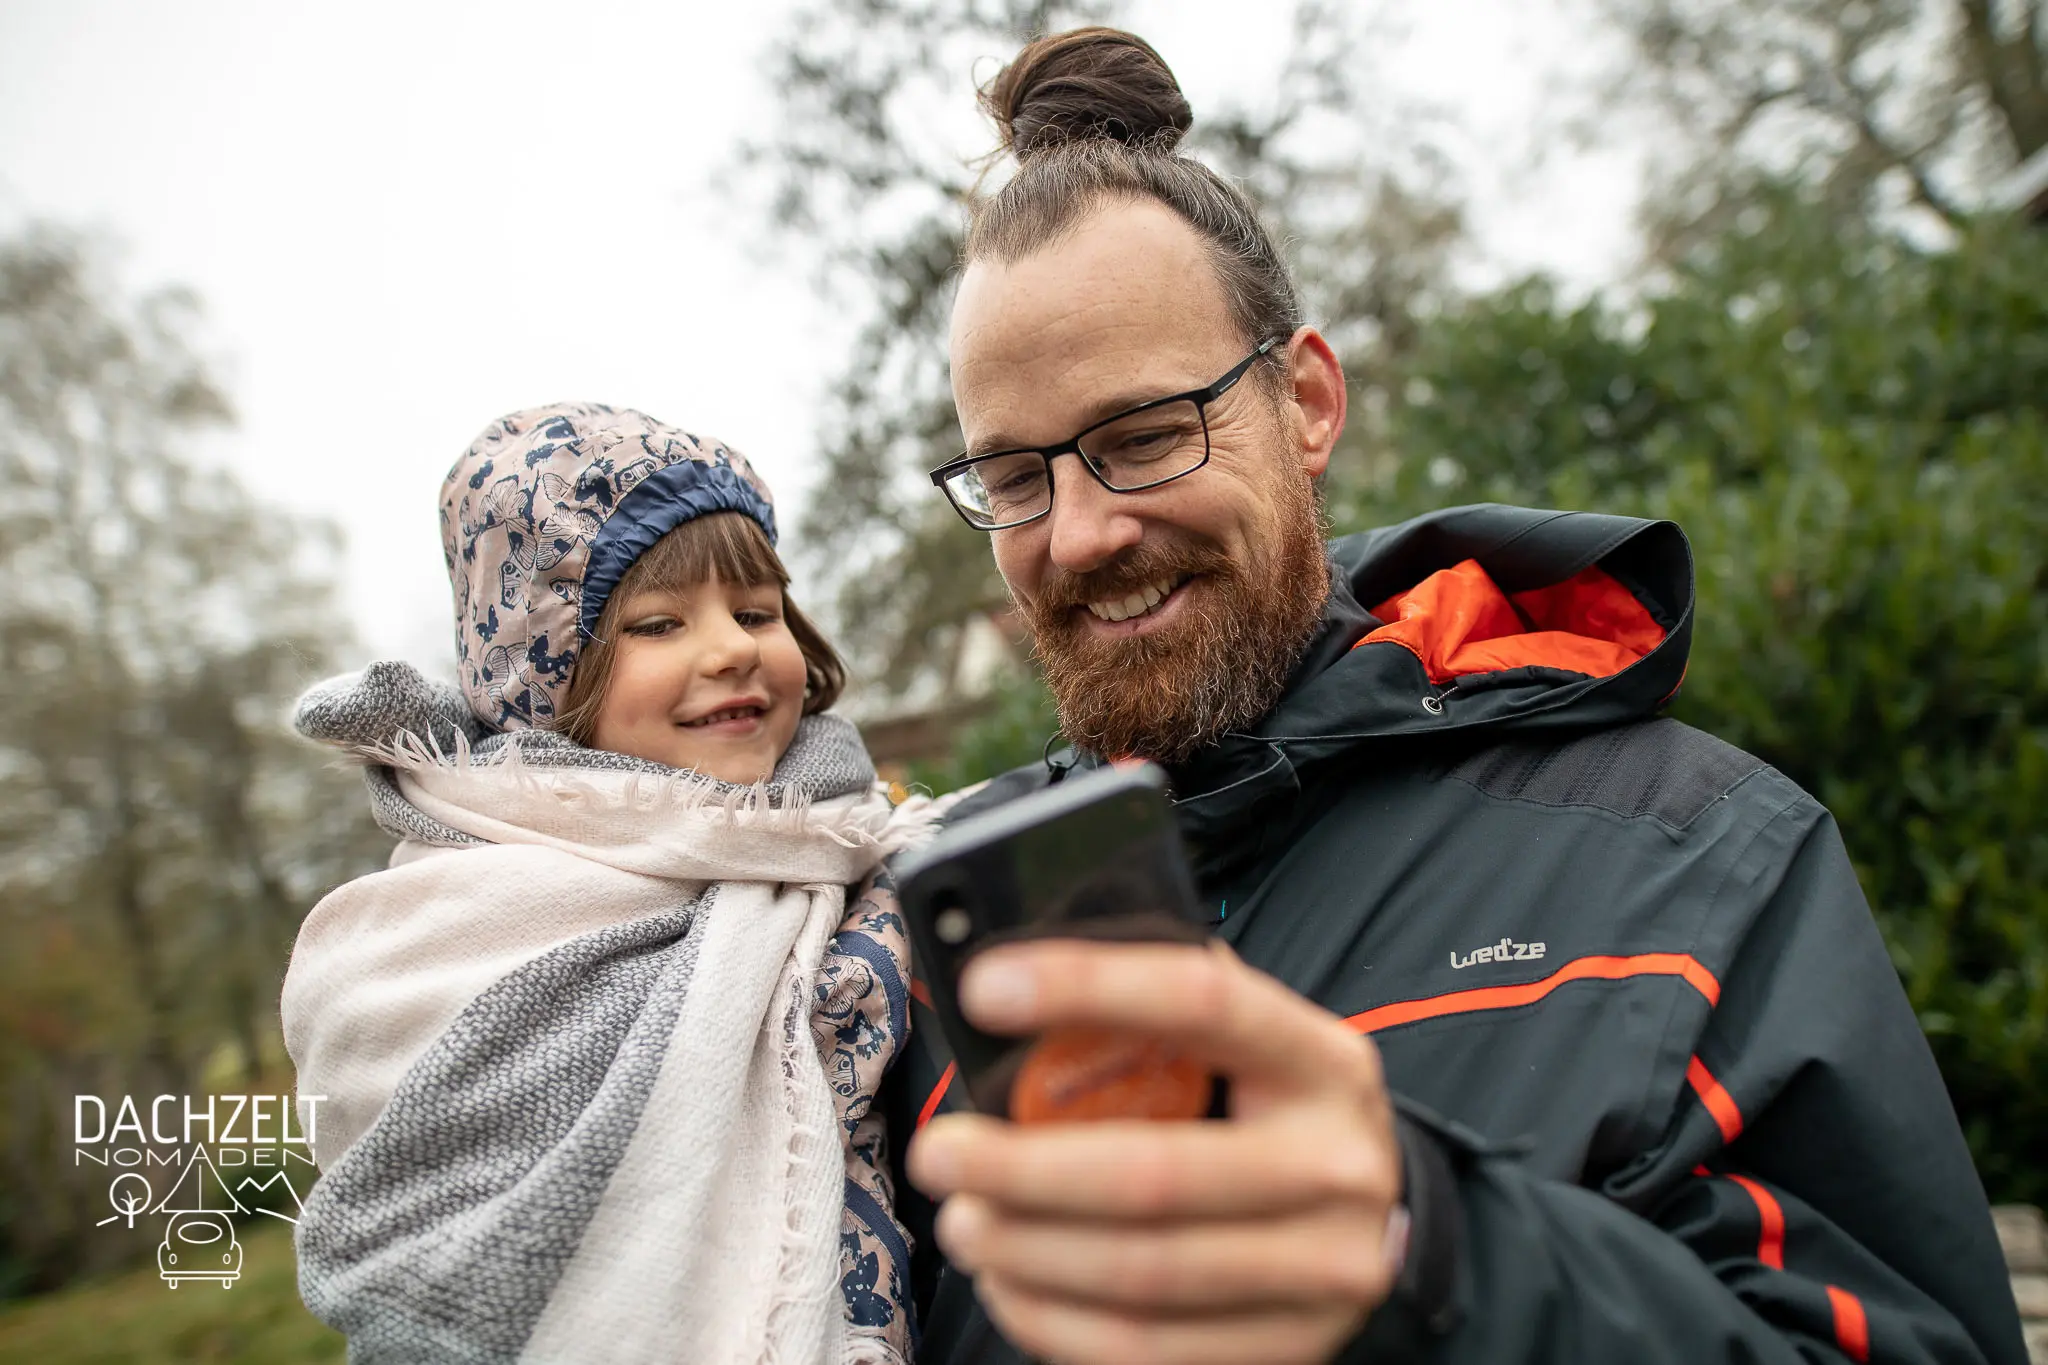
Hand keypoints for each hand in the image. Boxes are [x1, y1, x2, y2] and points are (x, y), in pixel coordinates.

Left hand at [907, 939, 1404, 1364]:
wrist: (1378, 1215)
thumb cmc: (1270, 1109)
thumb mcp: (1248, 1045)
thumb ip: (1158, 1013)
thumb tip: (1012, 980)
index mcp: (1319, 1058)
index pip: (1199, 1000)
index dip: (1086, 987)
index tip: (984, 987)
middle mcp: (1336, 1163)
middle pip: (1153, 1172)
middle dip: (1021, 1167)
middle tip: (941, 1152)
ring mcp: (1323, 1267)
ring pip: (1141, 1273)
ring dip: (1025, 1252)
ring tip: (963, 1220)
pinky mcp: (1291, 1348)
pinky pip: (1147, 1351)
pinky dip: (1054, 1322)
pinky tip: (1010, 1286)